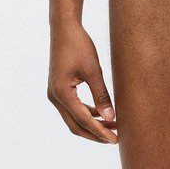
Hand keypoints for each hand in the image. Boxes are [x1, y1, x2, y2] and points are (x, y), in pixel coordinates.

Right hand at [47, 21, 117, 143]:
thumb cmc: (79, 45)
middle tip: (114, 138)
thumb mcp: (93, 70)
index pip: (83, 120)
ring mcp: (55, 94)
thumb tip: (110, 117)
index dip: (100, 132)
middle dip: (95, 133)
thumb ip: (101, 95)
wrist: (64, 28)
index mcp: (62, 94)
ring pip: (73, 118)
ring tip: (112, 126)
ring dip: (92, 123)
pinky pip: (72, 108)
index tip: (114, 140)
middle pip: (75, 125)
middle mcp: (55, 97)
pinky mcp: (59, 89)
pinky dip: (86, 113)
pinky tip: (101, 113)